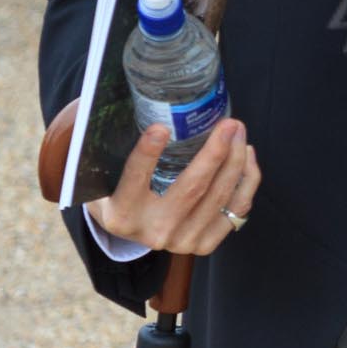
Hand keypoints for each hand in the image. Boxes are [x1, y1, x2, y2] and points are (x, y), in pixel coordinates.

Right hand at [89, 118, 260, 255]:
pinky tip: (247, 156)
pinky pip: (236, 210)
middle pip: (191, 189)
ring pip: (218, 197)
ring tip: (239, 132)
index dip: (147, 155)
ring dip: (236, 160)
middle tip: (228, 123)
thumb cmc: (123, 190)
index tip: (161, 128)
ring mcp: (181, 241)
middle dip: (215, 153)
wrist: (136, 230)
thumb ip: (107, 146)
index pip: (135, 180)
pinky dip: (247, 181)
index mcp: (121, 214)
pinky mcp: (204, 244)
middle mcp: (152, 232)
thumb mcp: (107, 174)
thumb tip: (99, 103)